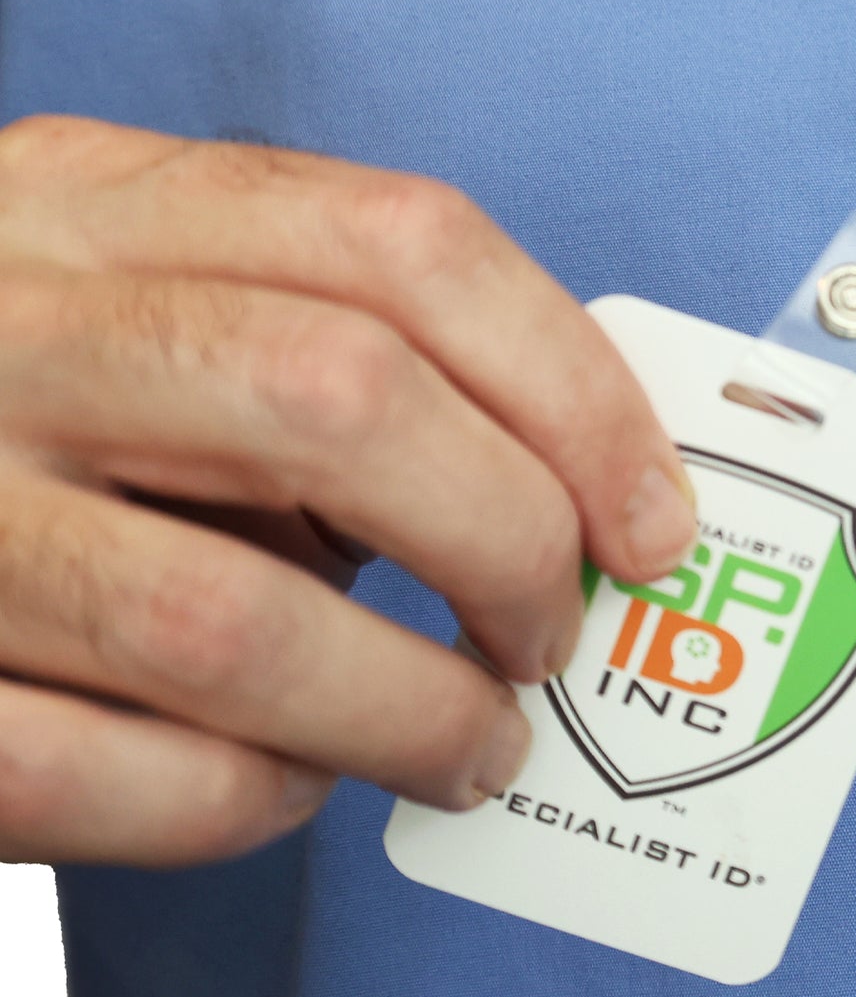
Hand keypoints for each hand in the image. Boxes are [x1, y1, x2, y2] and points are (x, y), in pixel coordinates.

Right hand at [0, 117, 694, 864]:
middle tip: (555, 622)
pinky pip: (86, 773)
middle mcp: (7, 320)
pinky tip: (284, 785)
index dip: (570, 383)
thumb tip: (564, 484)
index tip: (650, 507)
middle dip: (505, 534)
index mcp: (98, 193)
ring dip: (401, 708)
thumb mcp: (136, 278)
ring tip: (473, 740)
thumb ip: (318, 336)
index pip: (403, 241)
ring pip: (223, 616)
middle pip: (341, 400)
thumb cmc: (7, 366)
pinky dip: (232, 804)